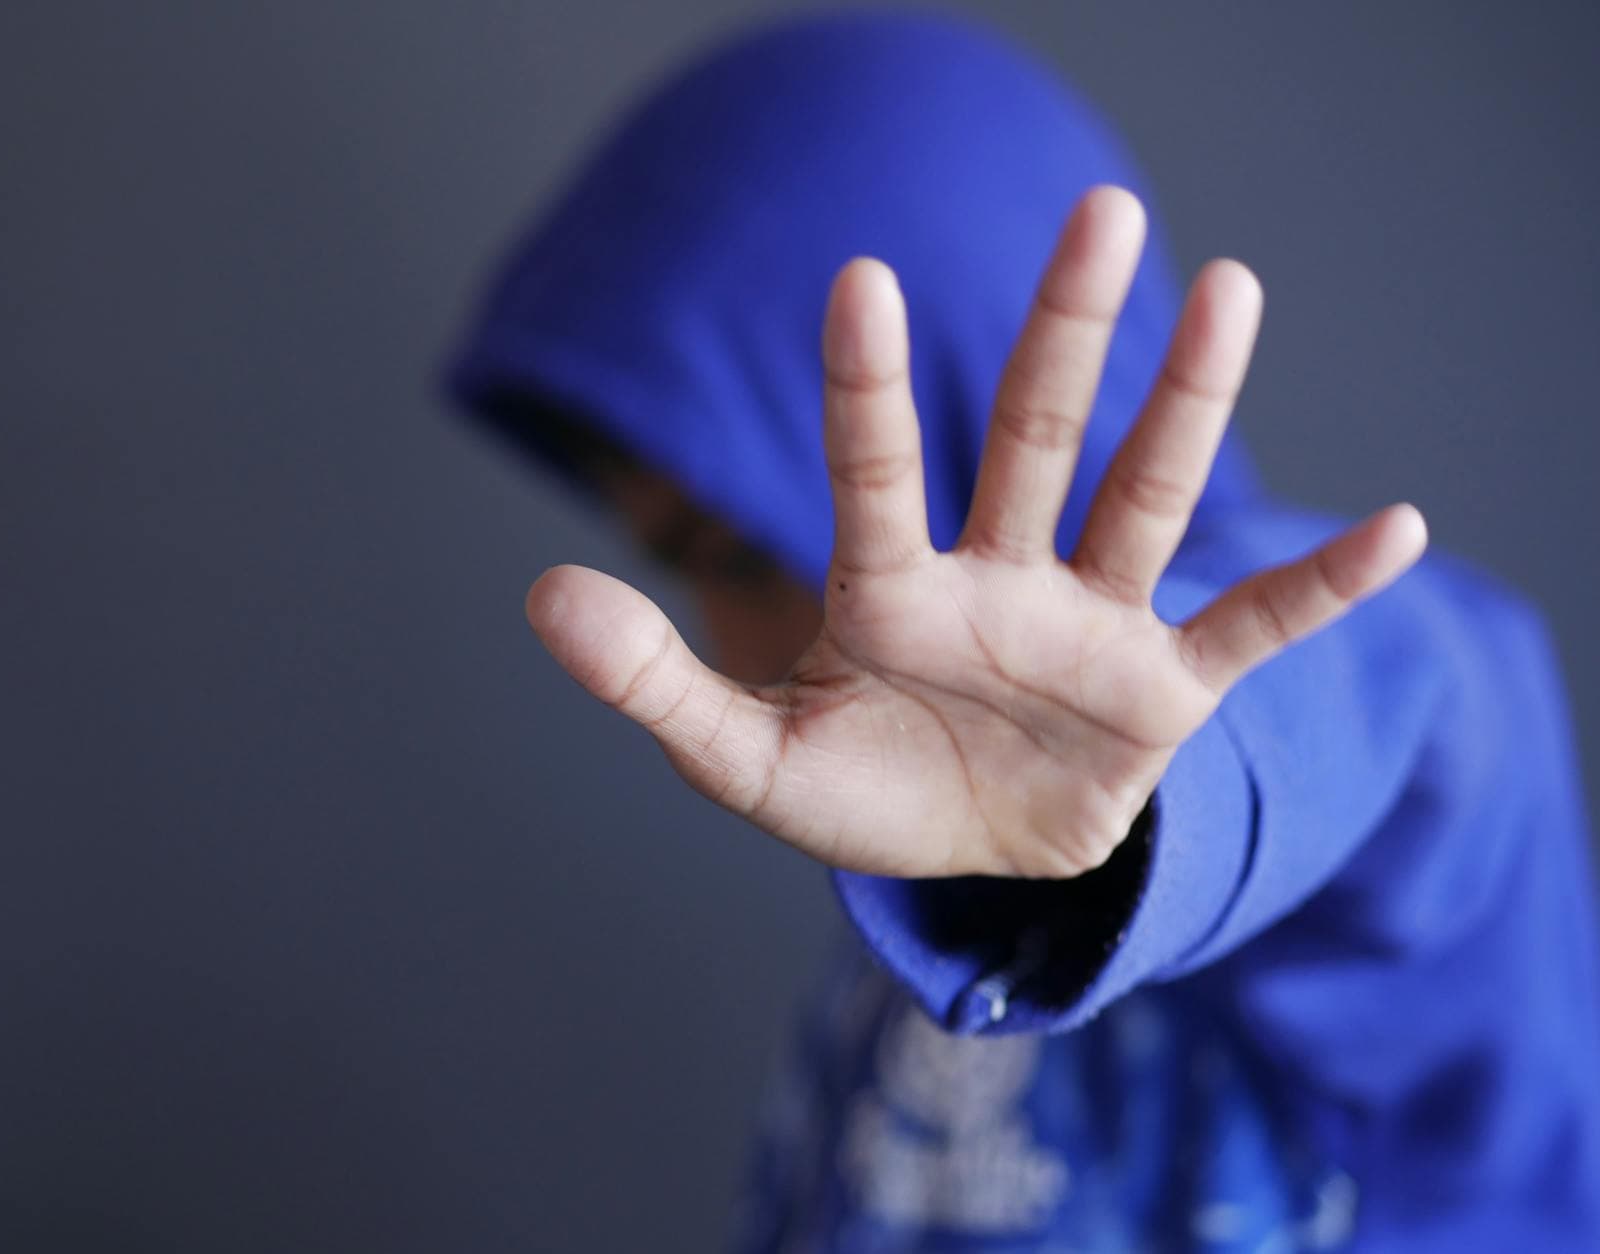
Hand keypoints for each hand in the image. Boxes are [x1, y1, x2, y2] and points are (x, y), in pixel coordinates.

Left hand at [524, 186, 1427, 878]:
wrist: (961, 859)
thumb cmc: (856, 790)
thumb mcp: (744, 761)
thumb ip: (653, 684)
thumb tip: (539, 596)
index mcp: (891, 591)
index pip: (878, 474)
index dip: (868, 388)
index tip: (862, 279)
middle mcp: (998, 581)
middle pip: (1036, 439)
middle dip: (1068, 333)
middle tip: (1105, 212)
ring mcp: (1088, 627)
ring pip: (1147, 499)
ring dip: (1192, 405)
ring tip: (1234, 288)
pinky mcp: (1161, 693)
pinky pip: (1250, 631)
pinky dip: (1317, 590)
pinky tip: (1398, 530)